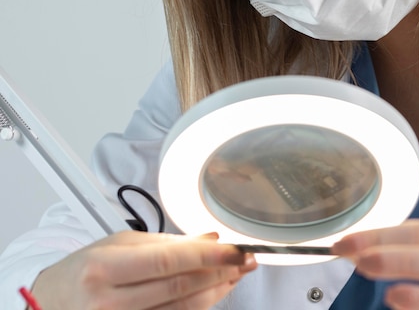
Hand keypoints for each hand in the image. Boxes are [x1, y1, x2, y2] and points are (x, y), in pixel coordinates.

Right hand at [31, 230, 256, 309]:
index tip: (237, 250)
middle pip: (180, 288)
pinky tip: (215, 292)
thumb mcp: (117, 245)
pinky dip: (198, 306)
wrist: (49, 306)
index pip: (169, 261)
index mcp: (104, 268)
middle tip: (247, 260)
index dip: (209, 255)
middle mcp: (109, 302)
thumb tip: (209, 238)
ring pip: (182, 309)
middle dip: (220, 272)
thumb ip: (165, 243)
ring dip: (216, 291)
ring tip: (237, 274)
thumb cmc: (83, 272)